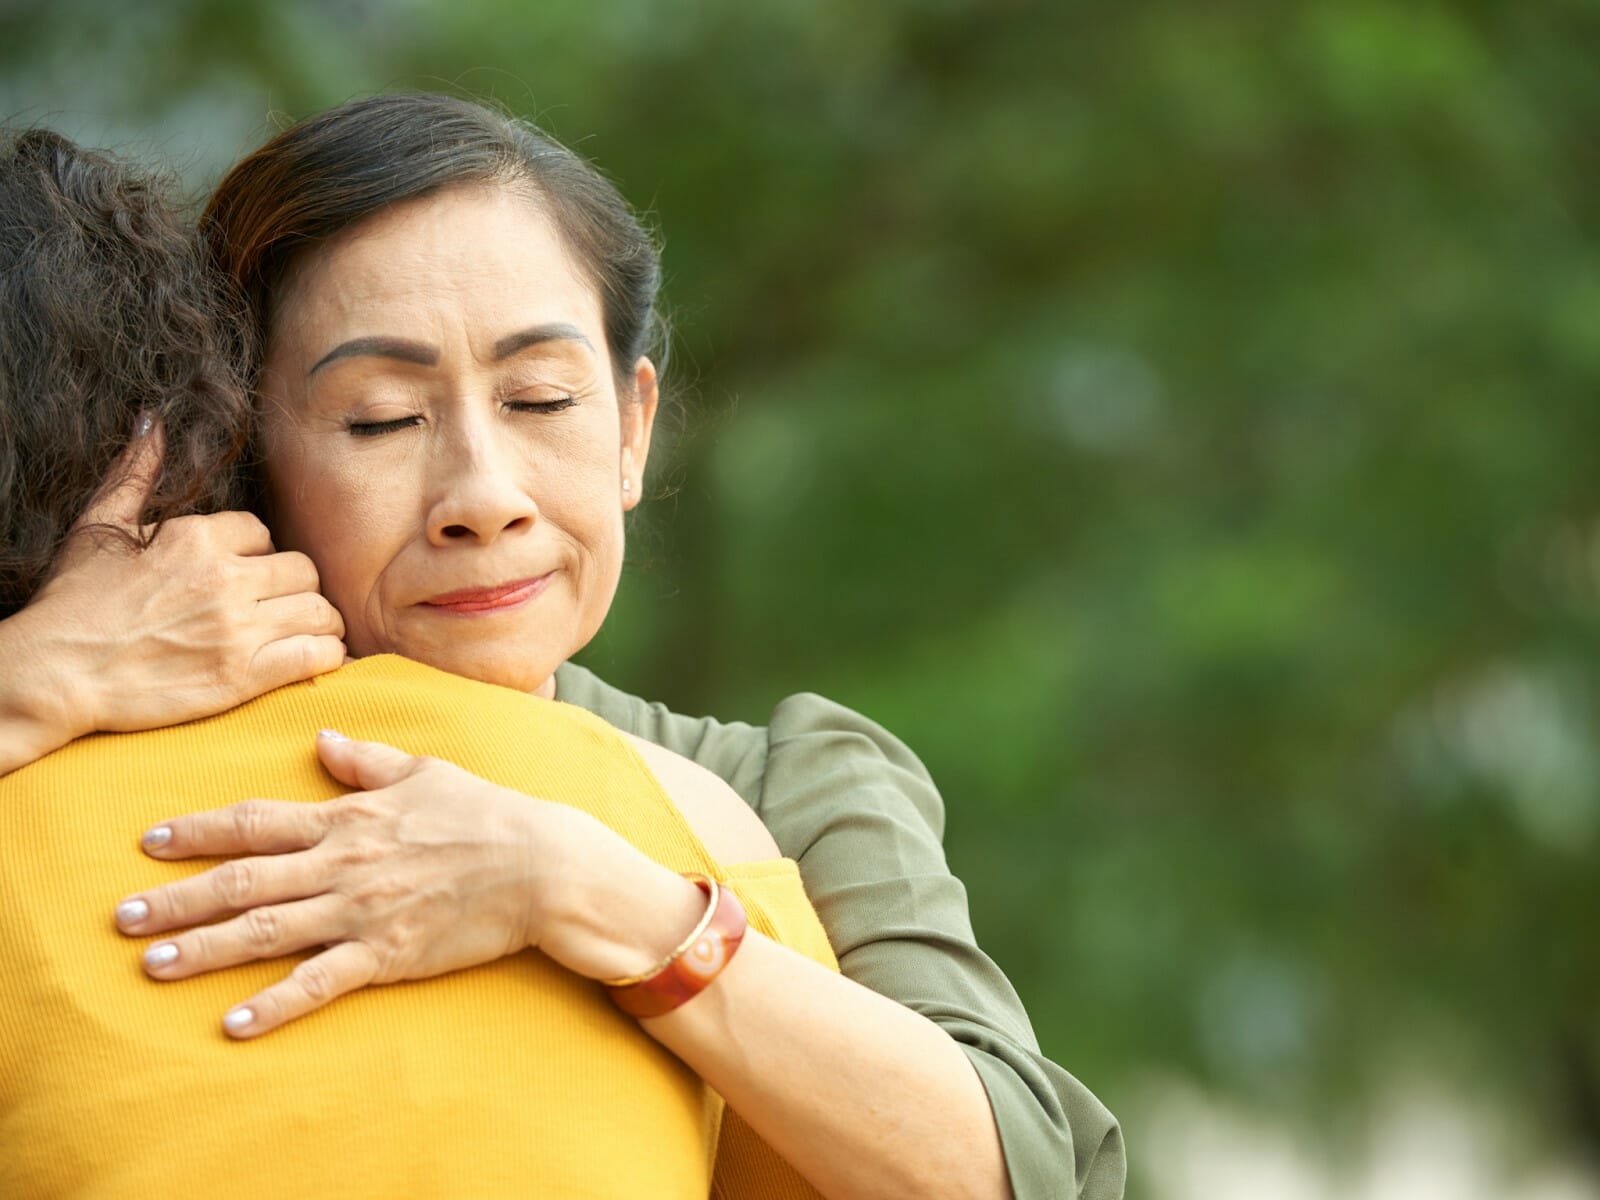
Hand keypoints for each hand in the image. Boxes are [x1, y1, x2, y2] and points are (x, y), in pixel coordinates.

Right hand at [19, 418, 345, 737]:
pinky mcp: (243, 676)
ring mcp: (237, 629)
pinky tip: (315, 656)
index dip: (257, 554)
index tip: (244, 573)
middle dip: (294, 586)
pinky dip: (327, 654)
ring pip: (319, 610)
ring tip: (303, 630)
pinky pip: (318, 654)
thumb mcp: (100, 526)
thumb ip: (135, 472)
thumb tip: (152, 420)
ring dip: (317, 620)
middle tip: (278, 604)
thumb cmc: (74, 602)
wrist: (55, 673)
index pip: (262, 532)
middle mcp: (224, 578)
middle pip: (302, 570)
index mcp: (196, 537)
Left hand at [113, 732, 700, 1037]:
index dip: (199, 831)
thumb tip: (320, 740)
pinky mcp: (387, 954)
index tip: (150, 840)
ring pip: (267, 932)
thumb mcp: (426, 771)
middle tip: (123, 915)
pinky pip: (319, 982)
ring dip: (205, 949)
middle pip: (244, 880)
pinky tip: (233, 1022)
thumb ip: (367, 760)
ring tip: (153, 965)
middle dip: (179, 898)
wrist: (543, 865)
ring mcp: (363, 911)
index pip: (258, 822)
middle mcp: (344, 863)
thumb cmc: (489, 813)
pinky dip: (275, 1004)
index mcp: (350, 818)